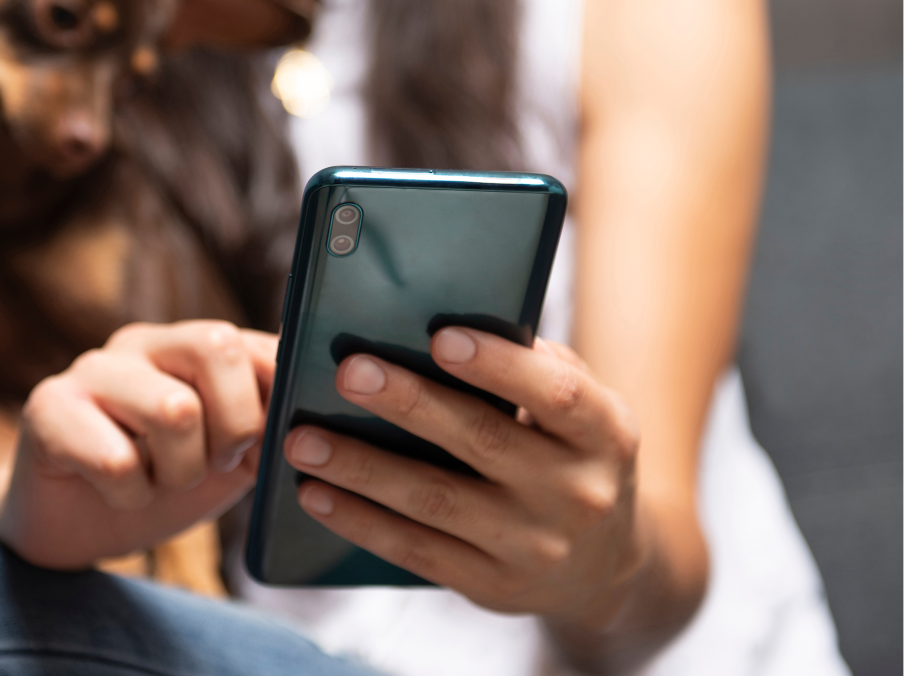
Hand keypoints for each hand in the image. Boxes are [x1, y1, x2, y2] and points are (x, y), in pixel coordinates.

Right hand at [0, 320, 276, 569]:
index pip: (255, 339)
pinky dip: (131, 496)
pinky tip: (118, 494)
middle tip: (215, 464)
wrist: (72, 528)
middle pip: (217, 346)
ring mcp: (91, 369)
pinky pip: (116, 459)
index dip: (278, 394)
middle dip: (235, 425)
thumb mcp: (231, 457)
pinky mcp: (47, 407)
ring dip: (181, 471)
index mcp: (190, 344)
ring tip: (160, 483)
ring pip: (174, 408)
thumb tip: (315, 398)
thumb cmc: (159, 483)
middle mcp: (142, 342)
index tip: (269, 444)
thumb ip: (270, 423)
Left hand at [284, 328, 645, 626]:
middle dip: (409, 405)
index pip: (557, 394)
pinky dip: (360, 521)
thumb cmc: (569, 451)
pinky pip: (417, 551)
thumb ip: (529, 366)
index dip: (500, 365)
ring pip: (437, 501)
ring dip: (362, 468)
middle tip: (348, 372)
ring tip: (303, 438)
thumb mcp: (578, 408)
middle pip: (483, 442)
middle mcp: (577, 493)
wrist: (606, 565)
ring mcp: (534, 547)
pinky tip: (315, 492)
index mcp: (605, 432)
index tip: (440, 336)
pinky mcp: (492, 586)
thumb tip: (436, 322)